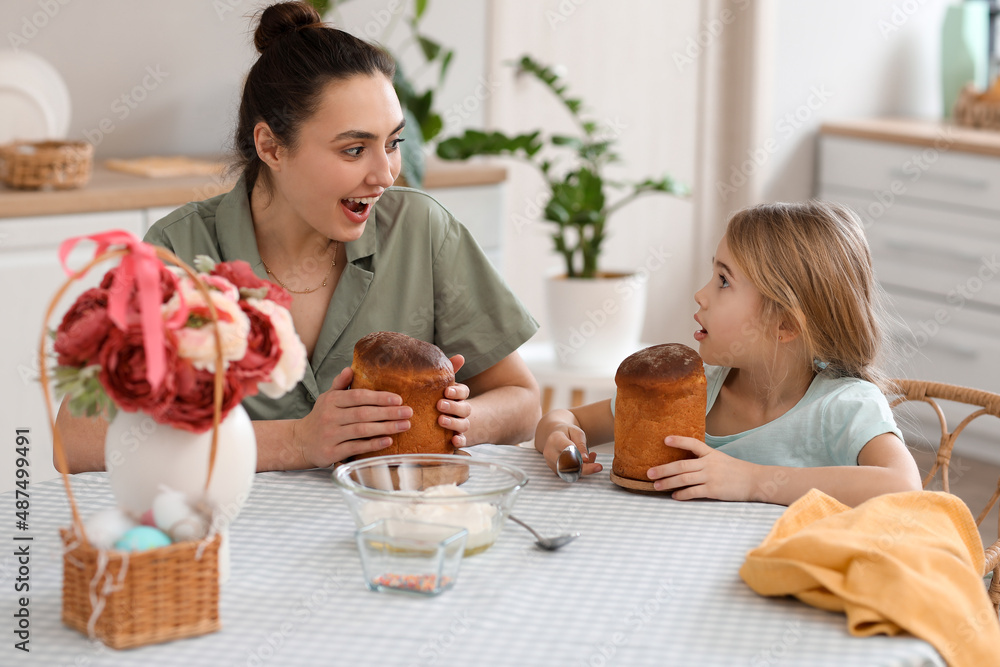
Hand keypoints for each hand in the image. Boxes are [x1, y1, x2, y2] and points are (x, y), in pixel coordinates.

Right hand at [294, 367, 412, 467]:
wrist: (300, 442)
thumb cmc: (321, 417)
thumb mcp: (327, 398)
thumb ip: (340, 385)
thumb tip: (350, 368)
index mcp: (331, 400)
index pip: (358, 396)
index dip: (379, 397)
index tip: (399, 399)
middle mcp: (330, 416)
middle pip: (363, 413)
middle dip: (388, 413)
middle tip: (408, 412)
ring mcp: (330, 435)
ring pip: (362, 430)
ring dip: (386, 428)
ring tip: (405, 425)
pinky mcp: (331, 452)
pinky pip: (356, 447)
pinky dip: (373, 444)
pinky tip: (388, 441)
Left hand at [437, 354, 471, 446]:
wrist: (449, 422)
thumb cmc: (443, 400)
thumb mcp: (444, 387)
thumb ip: (450, 372)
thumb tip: (460, 356)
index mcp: (459, 397)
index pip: (464, 392)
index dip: (457, 392)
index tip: (447, 391)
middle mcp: (463, 411)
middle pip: (464, 408)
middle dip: (453, 406)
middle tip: (439, 405)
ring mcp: (462, 426)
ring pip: (463, 424)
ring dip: (454, 423)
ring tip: (441, 420)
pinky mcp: (458, 439)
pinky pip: (462, 441)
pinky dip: (459, 441)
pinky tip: (453, 441)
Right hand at [540, 423, 600, 477]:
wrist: (555, 435)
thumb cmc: (567, 432)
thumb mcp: (577, 432)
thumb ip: (581, 444)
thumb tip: (585, 459)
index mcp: (554, 439)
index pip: (565, 450)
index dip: (577, 456)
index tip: (587, 459)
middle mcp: (550, 453)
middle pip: (566, 465)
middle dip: (584, 468)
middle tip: (599, 467)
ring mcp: (551, 463)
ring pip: (569, 472)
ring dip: (584, 468)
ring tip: (592, 457)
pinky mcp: (555, 470)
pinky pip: (570, 474)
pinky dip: (581, 470)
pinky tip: (587, 461)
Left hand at [647, 436, 756, 500]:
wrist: (754, 481)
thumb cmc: (735, 470)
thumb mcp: (720, 459)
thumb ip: (704, 459)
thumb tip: (684, 464)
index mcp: (711, 453)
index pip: (693, 444)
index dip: (679, 441)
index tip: (665, 439)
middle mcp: (709, 464)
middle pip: (681, 465)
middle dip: (663, 469)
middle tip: (649, 472)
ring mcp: (711, 477)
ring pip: (684, 479)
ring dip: (668, 482)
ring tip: (656, 485)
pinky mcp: (713, 490)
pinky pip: (693, 492)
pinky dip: (682, 494)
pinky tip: (674, 496)